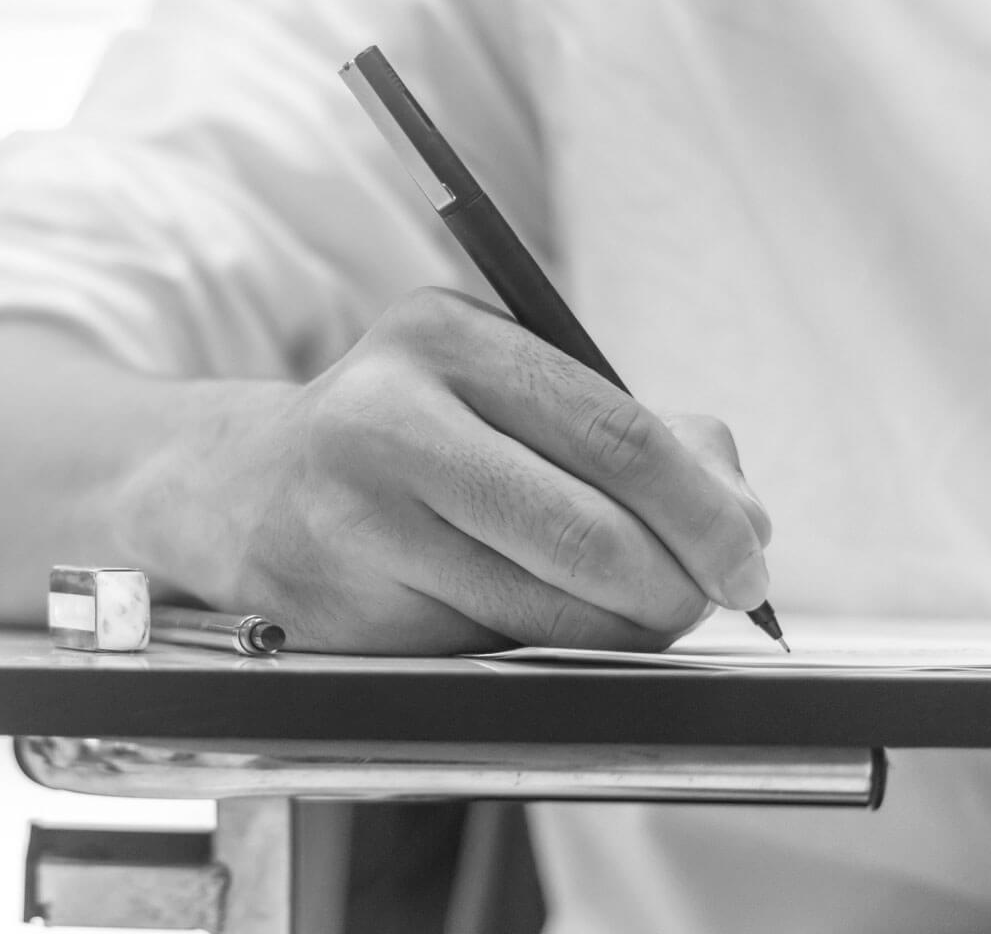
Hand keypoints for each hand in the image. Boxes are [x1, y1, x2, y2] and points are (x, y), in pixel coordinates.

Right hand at [179, 287, 772, 653]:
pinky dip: (538, 652)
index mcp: (445, 337)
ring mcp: (354, 521)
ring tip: (628, 616)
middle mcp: (386, 420)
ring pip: (543, 609)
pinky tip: (528, 621)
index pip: (613, 431)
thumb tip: (743, 517)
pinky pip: (487, 651)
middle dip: (670, 586)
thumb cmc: (410, 439)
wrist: (245, 491)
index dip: (700, 511)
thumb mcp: (508, 391)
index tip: (745, 558)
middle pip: (585, 530)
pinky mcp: (340, 609)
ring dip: (616, 632)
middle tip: (700, 604)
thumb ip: (638, 436)